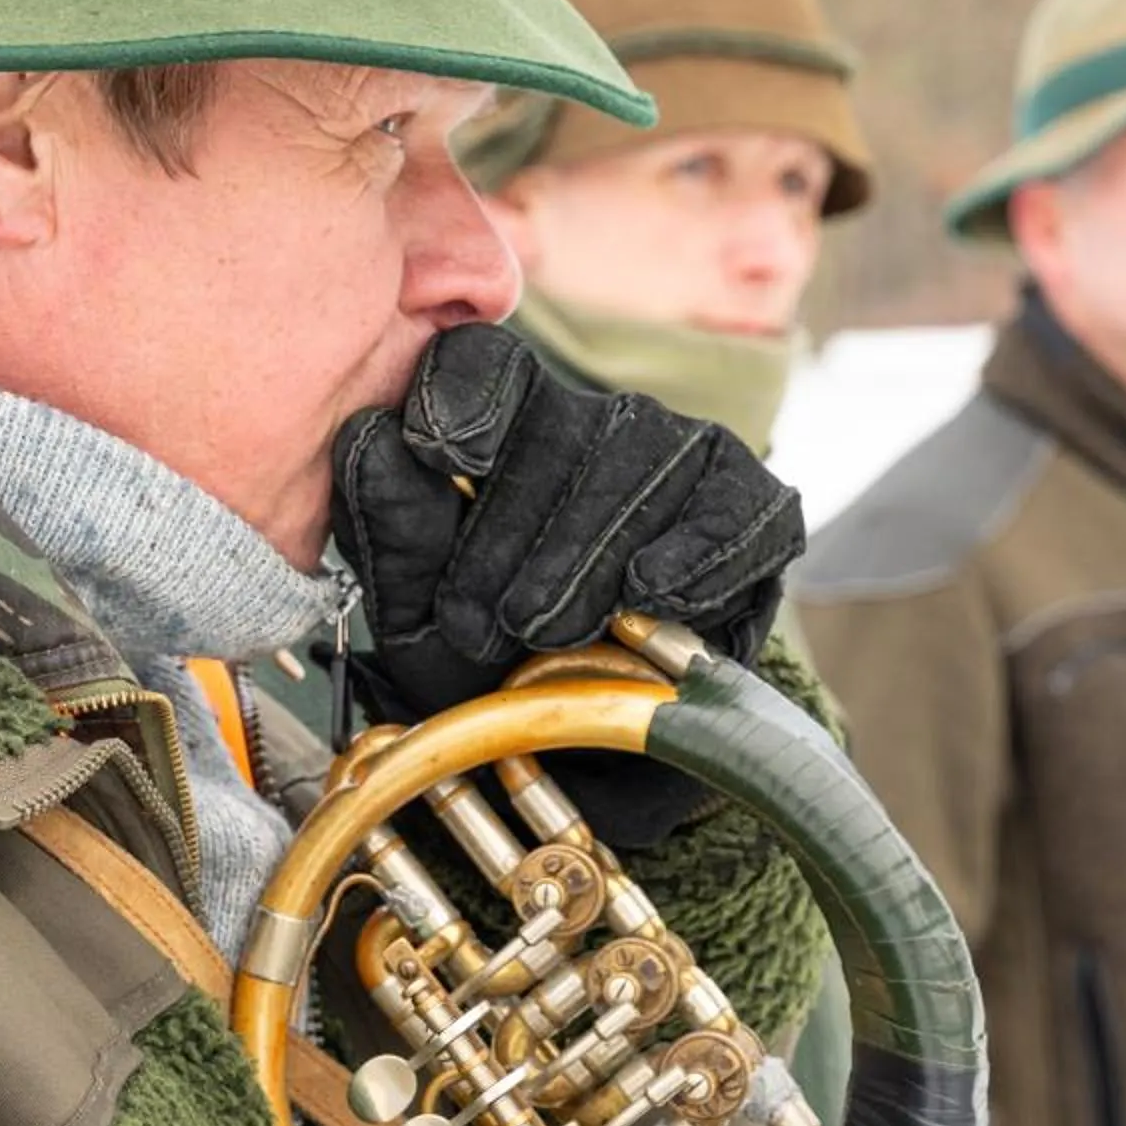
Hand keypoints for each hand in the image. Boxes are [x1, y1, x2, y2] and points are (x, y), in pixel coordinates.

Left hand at [332, 323, 804, 845]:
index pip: (482, 364)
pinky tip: (652, 594)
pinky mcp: (752, 505)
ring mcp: (680, 456)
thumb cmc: (493, 673)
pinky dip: (694, 553)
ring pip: (642, 465)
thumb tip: (373, 433)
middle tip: (484, 624)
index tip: (442, 453)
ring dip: (587, 557)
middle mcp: (594, 422)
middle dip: (512, 534)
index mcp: (503, 430)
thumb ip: (392, 530)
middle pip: (558, 429)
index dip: (460, 398)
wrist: (588, 760)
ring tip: (553, 633)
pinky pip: (733, 507)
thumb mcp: (418, 618)